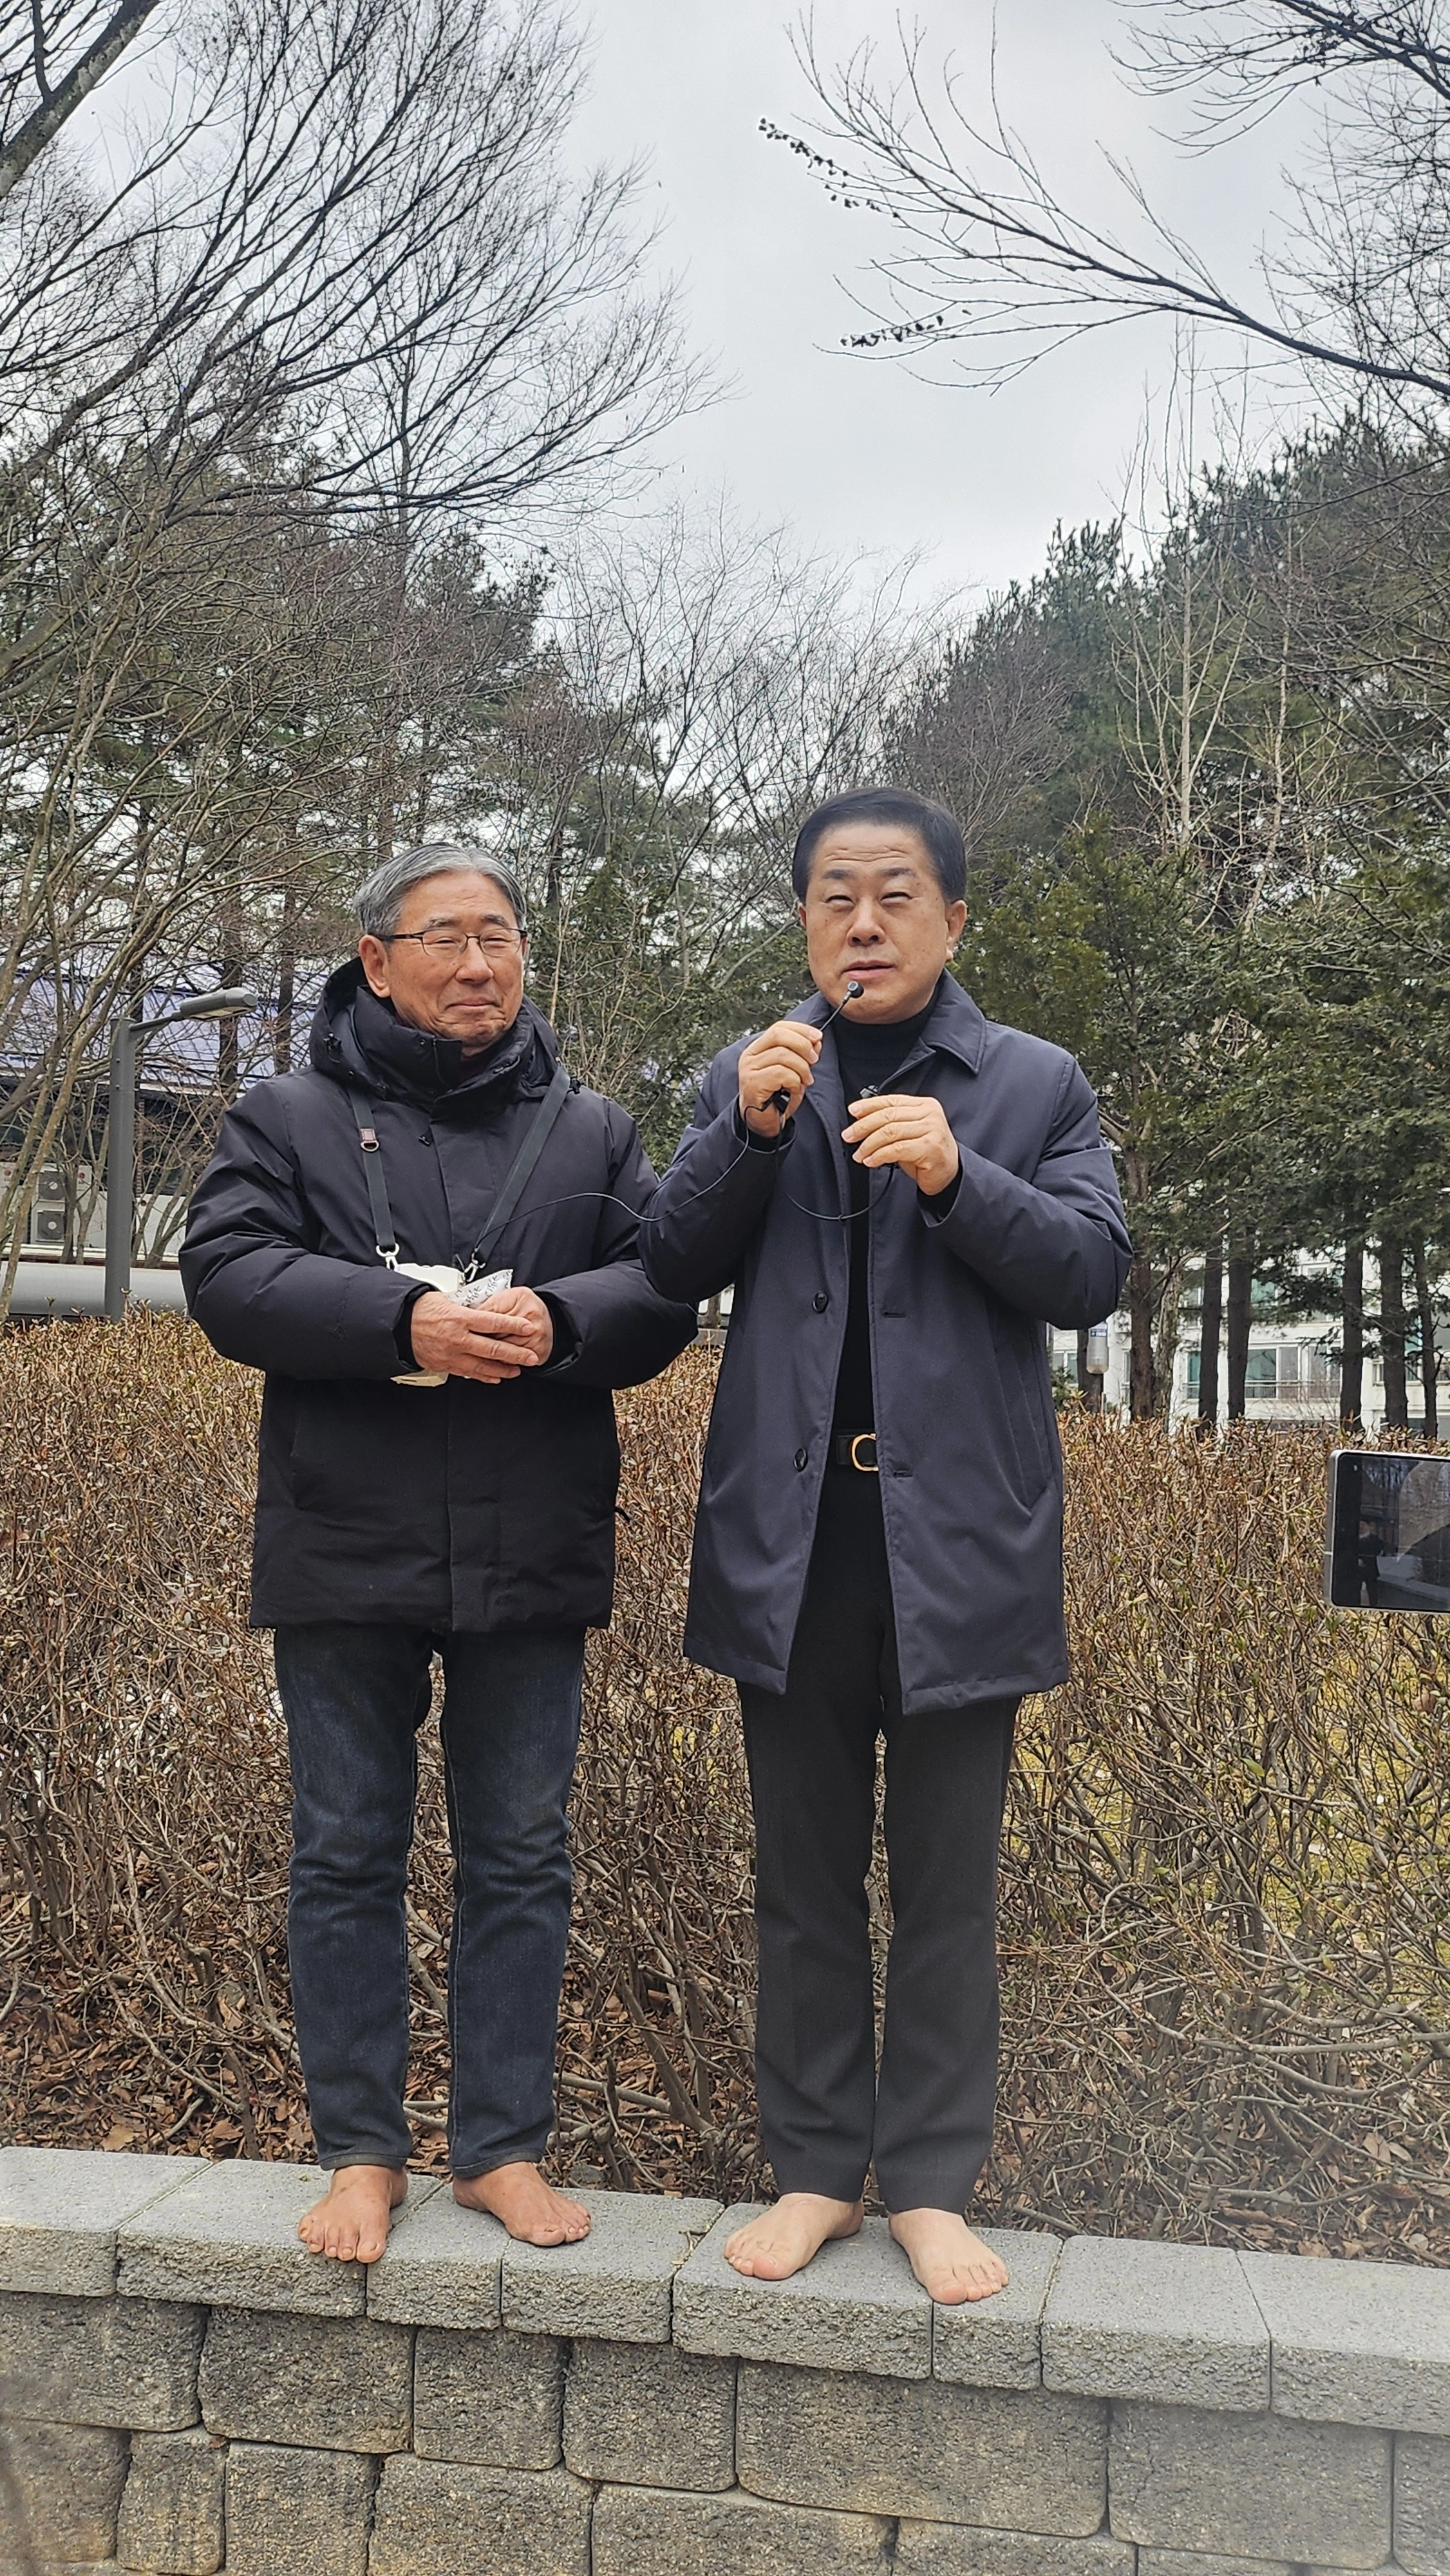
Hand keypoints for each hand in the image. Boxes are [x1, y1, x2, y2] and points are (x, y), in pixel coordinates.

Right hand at [407, 1285, 553, 1382]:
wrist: (398, 1326)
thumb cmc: (419, 1310)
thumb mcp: (446, 1299)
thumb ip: (467, 1307)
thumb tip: (484, 1307)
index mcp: (460, 1318)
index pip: (494, 1321)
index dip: (514, 1325)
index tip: (529, 1327)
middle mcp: (459, 1338)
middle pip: (494, 1347)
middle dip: (516, 1353)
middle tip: (532, 1356)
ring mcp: (453, 1354)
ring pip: (484, 1365)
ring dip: (504, 1369)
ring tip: (519, 1369)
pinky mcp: (446, 1365)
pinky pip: (470, 1373)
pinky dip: (485, 1376)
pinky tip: (496, 1377)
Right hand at [737, 1021, 821, 1137]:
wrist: (762, 1122)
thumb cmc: (776, 1096)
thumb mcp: (794, 1071)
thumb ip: (803, 1054)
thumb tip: (816, 1040)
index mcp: (758, 1048)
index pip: (779, 1027)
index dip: (801, 1029)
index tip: (818, 1037)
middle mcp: (750, 1056)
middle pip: (779, 1035)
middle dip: (803, 1045)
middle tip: (814, 1060)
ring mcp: (749, 1069)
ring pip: (783, 1055)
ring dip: (802, 1068)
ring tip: (806, 1080)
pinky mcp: (753, 1084)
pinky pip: (782, 1074)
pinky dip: (795, 1081)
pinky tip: (794, 1089)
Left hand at [842, 1093, 960, 1196]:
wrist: (950, 1174)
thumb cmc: (927, 1153)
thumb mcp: (909, 1132)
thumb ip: (892, 1123)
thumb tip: (861, 1122)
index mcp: (925, 1105)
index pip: (891, 1101)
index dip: (869, 1105)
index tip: (853, 1111)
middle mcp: (930, 1114)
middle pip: (888, 1116)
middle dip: (863, 1126)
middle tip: (849, 1136)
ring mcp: (932, 1130)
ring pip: (890, 1132)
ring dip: (869, 1144)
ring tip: (859, 1154)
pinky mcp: (930, 1148)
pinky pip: (897, 1149)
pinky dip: (879, 1155)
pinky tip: (871, 1161)